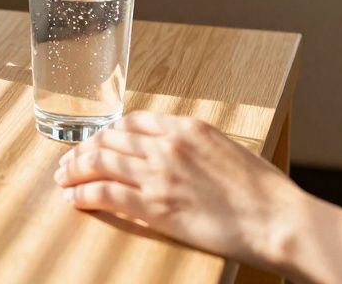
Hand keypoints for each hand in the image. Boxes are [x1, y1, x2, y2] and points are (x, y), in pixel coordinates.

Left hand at [53, 111, 308, 272]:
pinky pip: (105, 193)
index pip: (132, 121)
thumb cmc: (264, 193)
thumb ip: (197, 148)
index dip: (108, 132)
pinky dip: (83, 194)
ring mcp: (158, 174)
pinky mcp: (155, 205)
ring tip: (63, 177)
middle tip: (70, 161)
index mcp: (186, 128)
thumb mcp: (227, 152)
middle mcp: (167, 145)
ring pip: (100, 161)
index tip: (97, 142)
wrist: (278, 219)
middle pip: (109, 139)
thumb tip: (180, 155)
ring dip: (75, 169)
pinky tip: (73, 199)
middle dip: (84, 149)